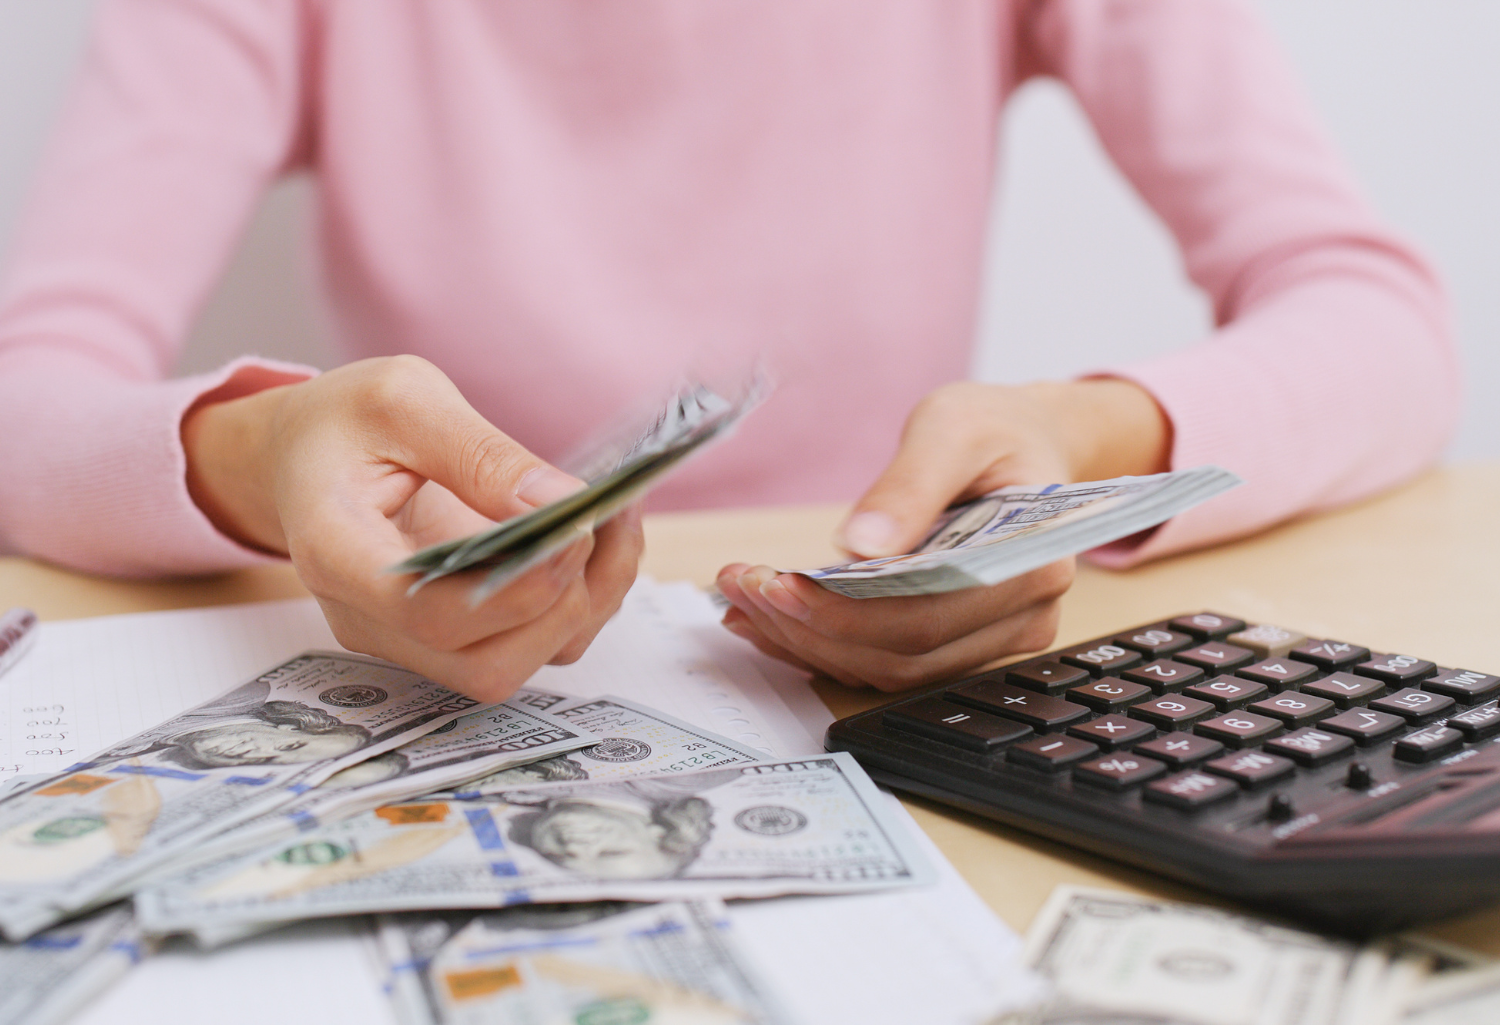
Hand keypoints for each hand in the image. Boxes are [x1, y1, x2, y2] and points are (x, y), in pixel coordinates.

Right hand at [181, 356, 641, 700]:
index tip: (573, 530)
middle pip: (482, 662)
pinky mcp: (457, 633)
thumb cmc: (345, 422)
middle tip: (599, 520)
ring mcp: (412, 637)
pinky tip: (604, 533)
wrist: (310, 454)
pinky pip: (533, 644)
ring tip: (614, 518)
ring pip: (516, 664)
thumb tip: (560, 506)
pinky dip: (584, 598)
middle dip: (560, 603)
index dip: (514, 588)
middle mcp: (372, 618)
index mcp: (336, 554)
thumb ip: (479, 452)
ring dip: (585, 603)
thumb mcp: (402, 398)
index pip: (427, 612)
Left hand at [716, 378, 1169, 689]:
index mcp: (1032, 566)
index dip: (845, 612)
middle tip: (742, 586)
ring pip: (886, 667)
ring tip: (744, 596)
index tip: (778, 583)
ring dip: (805, 640)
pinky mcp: (956, 641)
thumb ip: (910, 485)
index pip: (928, 617)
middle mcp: (1022, 618)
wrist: (1024, 441)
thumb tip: (861, 543)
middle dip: (810, 627)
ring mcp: (991, 638)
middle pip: (902, 654)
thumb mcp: (952, 429)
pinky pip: (882, 659)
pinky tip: (768, 614)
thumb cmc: (996, 430)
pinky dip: (818, 643)